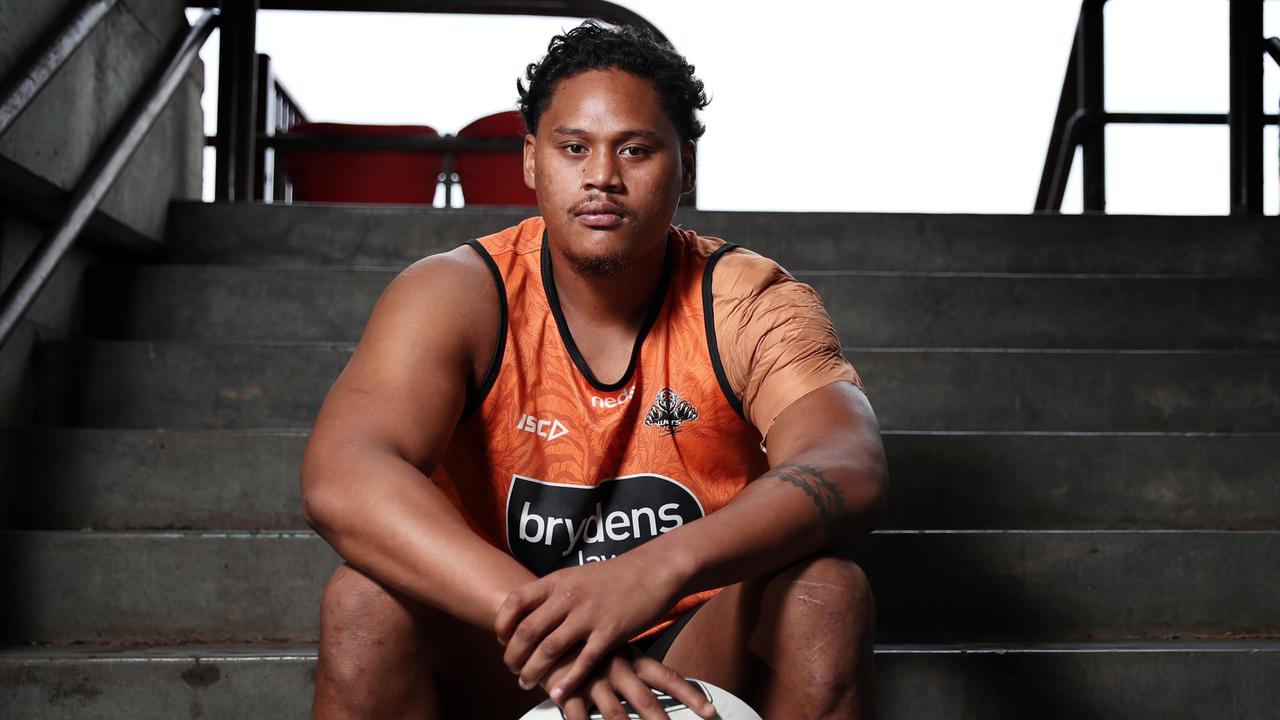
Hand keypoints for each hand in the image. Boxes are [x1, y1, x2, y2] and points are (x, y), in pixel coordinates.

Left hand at [494, 551, 684, 701]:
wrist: (654, 570)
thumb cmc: (616, 575)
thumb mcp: (578, 575)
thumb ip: (556, 593)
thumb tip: (532, 613)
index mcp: (558, 581)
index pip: (515, 601)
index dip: (502, 624)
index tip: (502, 639)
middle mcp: (569, 597)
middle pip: (527, 631)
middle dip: (513, 656)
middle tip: (512, 669)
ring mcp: (589, 615)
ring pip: (549, 649)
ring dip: (532, 671)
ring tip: (526, 683)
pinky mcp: (610, 632)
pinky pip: (583, 662)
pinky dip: (567, 681)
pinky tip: (557, 694)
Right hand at [543, 644, 717, 719]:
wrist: (547, 625)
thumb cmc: (587, 642)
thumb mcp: (615, 648)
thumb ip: (636, 667)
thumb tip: (660, 685)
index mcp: (632, 659)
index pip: (668, 678)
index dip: (691, 696)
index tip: (710, 712)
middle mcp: (617, 670)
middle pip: (646, 702)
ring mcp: (593, 682)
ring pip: (616, 716)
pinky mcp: (569, 692)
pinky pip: (579, 719)